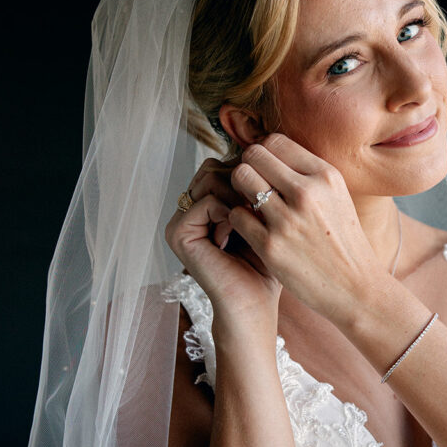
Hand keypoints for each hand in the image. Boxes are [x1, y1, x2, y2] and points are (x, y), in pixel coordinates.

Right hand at [164, 157, 280, 330]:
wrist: (254, 304)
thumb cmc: (267, 265)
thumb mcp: (267, 217)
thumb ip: (260, 185)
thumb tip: (267, 143)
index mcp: (207, 203)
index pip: (225, 164)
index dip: (250, 173)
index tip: (269, 197)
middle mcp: (190, 208)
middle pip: (215, 166)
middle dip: (244, 181)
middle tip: (259, 208)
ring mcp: (181, 220)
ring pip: (211, 177)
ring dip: (238, 194)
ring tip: (250, 220)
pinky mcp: (178, 233)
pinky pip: (206, 200)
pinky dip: (228, 211)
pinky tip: (237, 232)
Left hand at [226, 133, 381, 322]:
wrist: (356, 288)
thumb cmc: (343, 243)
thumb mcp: (337, 197)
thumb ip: (309, 175)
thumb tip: (272, 150)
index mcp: (326, 176)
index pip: (275, 141)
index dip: (263, 153)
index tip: (264, 169)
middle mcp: (307, 193)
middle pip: (253, 154)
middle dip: (248, 167)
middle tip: (251, 186)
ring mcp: (287, 220)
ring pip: (241, 179)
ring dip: (239, 190)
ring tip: (248, 204)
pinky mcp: (271, 246)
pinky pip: (236, 215)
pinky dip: (238, 219)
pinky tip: (249, 229)